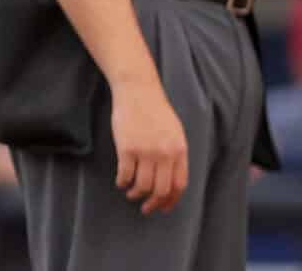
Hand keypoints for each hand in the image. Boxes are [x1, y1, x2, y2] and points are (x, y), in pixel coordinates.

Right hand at [110, 79, 187, 215]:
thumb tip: (170, 182)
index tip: (163, 208)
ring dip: (135, 194)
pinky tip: (121, 181)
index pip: (179, 184)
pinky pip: (124, 176)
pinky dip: (122, 183)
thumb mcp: (175, 132)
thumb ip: (175, 154)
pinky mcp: (127, 149)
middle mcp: (165, 153)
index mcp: (180, 149)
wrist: (139, 92)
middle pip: (161, 190)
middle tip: (145, 207)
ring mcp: (146, 151)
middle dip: (153, 203)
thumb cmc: (156, 112)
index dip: (171, 200)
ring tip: (132, 192)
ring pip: (142, 187)